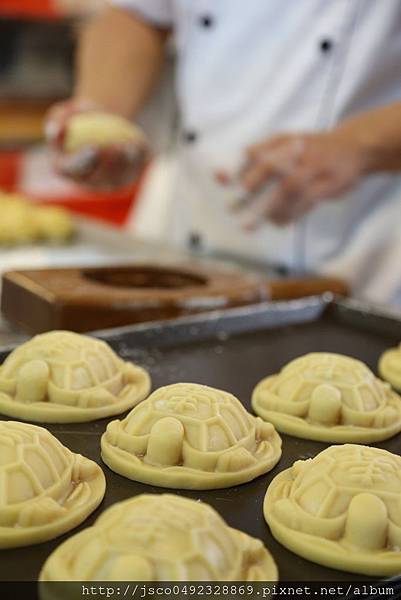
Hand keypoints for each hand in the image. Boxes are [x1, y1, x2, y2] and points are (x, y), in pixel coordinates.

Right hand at [45, 99, 148, 189]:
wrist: (101, 122)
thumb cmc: (79, 117)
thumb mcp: (65, 113)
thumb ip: (58, 119)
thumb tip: (56, 129)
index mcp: (66, 170)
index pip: (74, 169)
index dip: (84, 161)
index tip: (94, 148)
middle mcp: (86, 182)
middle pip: (98, 180)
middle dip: (108, 167)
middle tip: (115, 148)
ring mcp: (107, 183)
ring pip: (118, 180)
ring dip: (125, 165)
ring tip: (128, 146)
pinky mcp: (126, 178)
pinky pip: (133, 172)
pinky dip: (137, 160)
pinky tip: (139, 145)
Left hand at [219, 130, 366, 228]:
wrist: (354, 148)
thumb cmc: (310, 148)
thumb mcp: (285, 143)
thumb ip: (255, 156)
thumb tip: (221, 174)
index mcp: (285, 142)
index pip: (258, 153)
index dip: (239, 167)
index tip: (219, 180)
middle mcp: (300, 152)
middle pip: (274, 170)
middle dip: (253, 190)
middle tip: (233, 209)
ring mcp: (316, 169)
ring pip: (290, 190)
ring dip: (269, 209)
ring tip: (250, 224)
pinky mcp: (329, 186)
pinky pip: (306, 203)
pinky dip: (289, 215)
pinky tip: (276, 223)